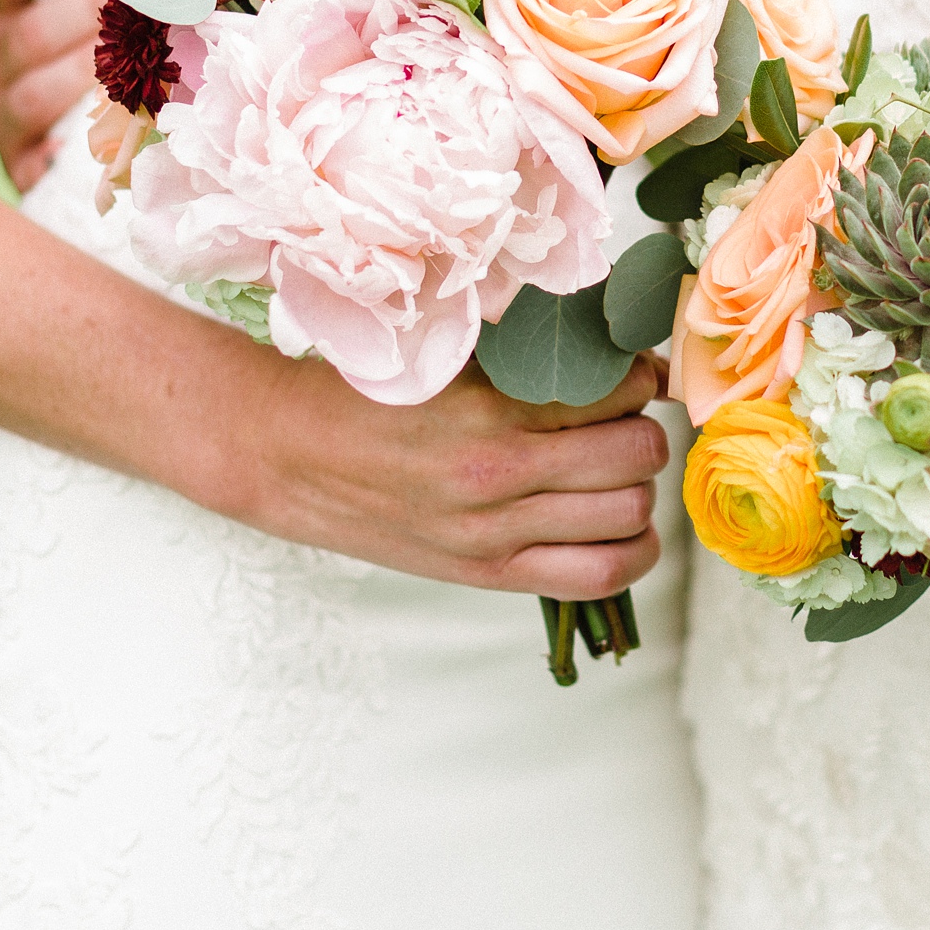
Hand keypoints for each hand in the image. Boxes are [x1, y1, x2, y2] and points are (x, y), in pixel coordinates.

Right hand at [0, 0, 102, 190]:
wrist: (64, 157)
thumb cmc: (102, 60)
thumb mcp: (105, 7)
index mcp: (11, 7)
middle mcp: (0, 56)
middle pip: (29, 31)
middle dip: (89, 11)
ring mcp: (5, 112)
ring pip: (37, 92)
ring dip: (92, 76)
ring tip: (146, 64)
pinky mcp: (20, 165)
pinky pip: (40, 160)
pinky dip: (73, 151)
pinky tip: (112, 142)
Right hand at [198, 348, 674, 599]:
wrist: (286, 453)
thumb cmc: (364, 392)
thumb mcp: (442, 354)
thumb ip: (521, 352)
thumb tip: (609, 351)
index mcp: (488, 407)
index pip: (614, 393)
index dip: (639, 377)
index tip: (632, 372)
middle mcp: (497, 474)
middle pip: (635, 455)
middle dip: (644, 430)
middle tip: (626, 419)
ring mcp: (494, 532)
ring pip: (628, 516)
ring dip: (639, 487)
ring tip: (620, 469)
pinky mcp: (488, 573)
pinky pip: (597, 578)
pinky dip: (632, 552)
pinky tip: (625, 526)